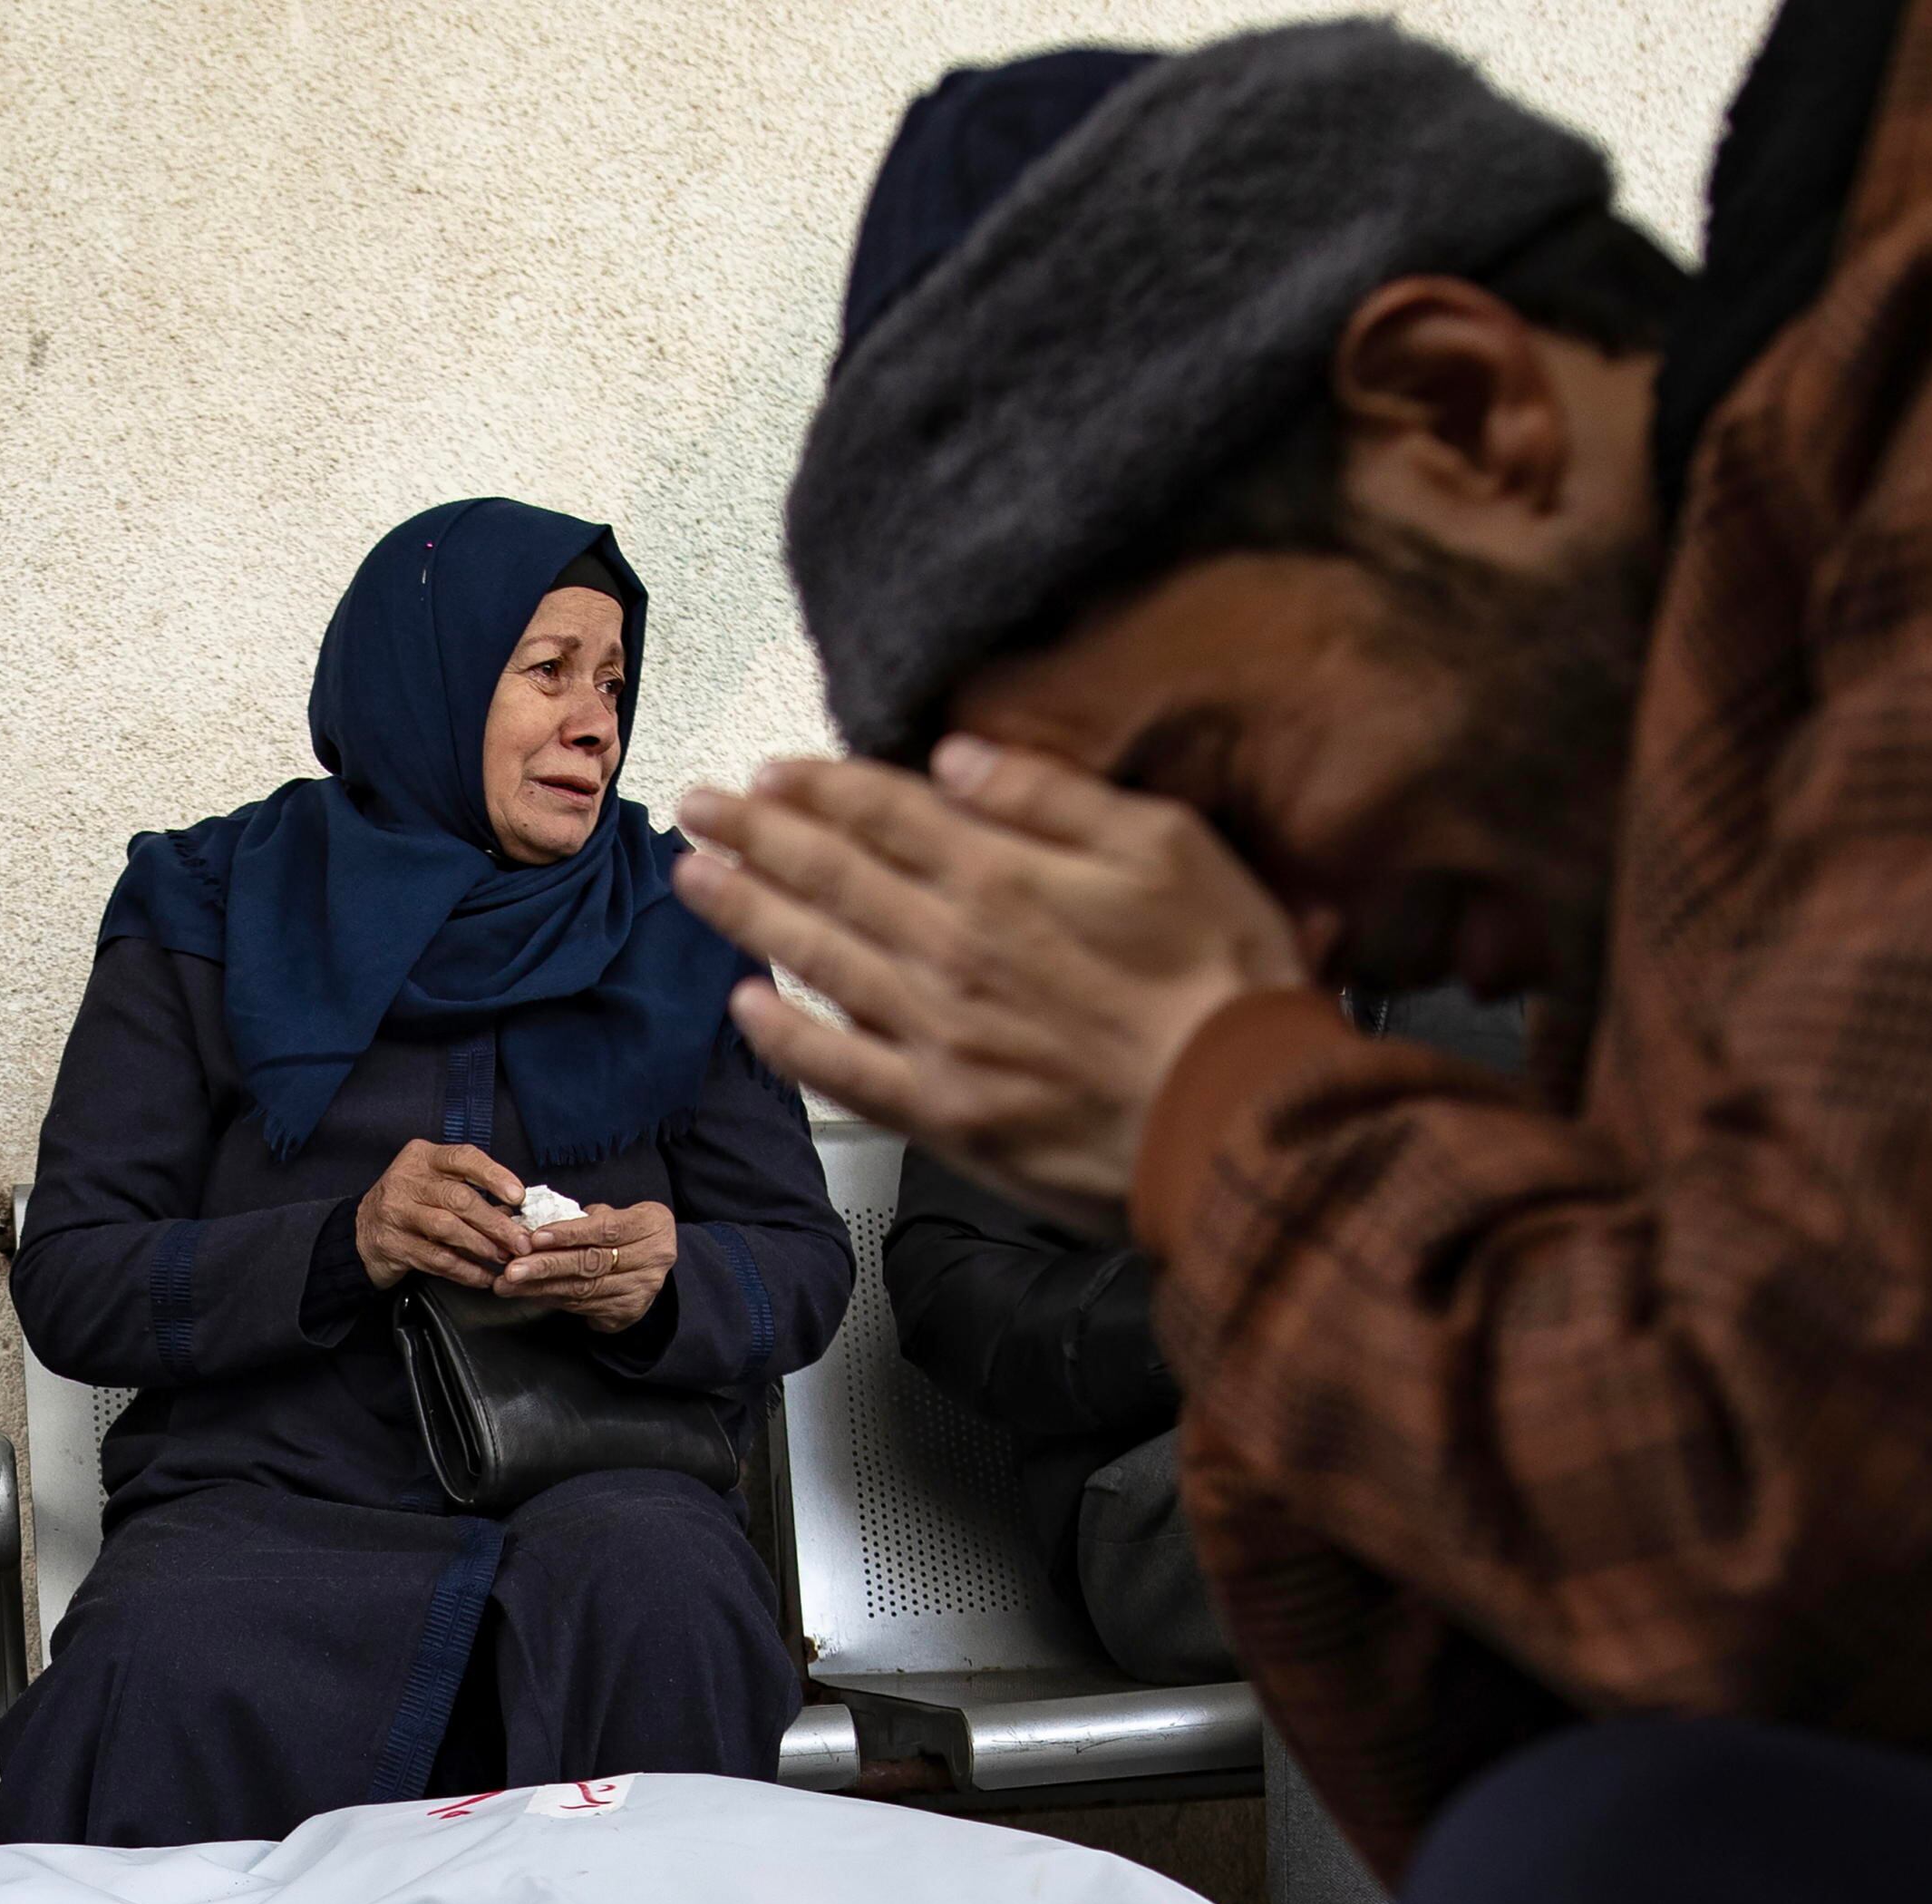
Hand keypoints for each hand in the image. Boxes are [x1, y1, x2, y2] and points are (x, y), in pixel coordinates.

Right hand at [355, 1138, 532, 1290]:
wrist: (361, 1232)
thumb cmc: (408, 1204)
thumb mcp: (433, 1185)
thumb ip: (470, 1193)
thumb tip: (514, 1213)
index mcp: (423, 1157)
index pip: (463, 1158)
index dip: (494, 1176)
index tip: (518, 1196)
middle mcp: (407, 1180)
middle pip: (459, 1198)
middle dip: (495, 1223)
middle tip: (521, 1241)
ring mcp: (396, 1212)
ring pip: (448, 1228)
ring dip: (481, 1246)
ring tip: (503, 1258)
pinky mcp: (392, 1243)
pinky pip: (436, 1258)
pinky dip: (464, 1270)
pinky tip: (482, 1276)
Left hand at [498, 1198, 674, 1331]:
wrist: (655, 1258)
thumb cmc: (626, 1228)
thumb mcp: (615, 1211)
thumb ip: (584, 1217)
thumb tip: (534, 1224)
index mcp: (651, 1225)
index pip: (605, 1230)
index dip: (568, 1234)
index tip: (535, 1238)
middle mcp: (652, 1260)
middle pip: (592, 1264)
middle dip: (547, 1266)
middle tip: (512, 1269)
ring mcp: (641, 1290)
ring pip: (583, 1290)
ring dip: (541, 1288)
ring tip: (509, 1284)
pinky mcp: (628, 1312)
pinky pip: (583, 1307)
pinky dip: (552, 1299)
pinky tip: (529, 1294)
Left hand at [673, 739, 1308, 1235]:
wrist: (1237, 1118)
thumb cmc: (1224, 979)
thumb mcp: (1169, 844)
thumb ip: (1054, 797)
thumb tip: (958, 757)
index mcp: (1003, 878)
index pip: (885, 816)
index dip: (818, 789)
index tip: (767, 772)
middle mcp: (951, 950)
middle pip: (831, 877)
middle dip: (755, 837)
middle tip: (697, 809)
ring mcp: (937, 1035)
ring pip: (817, 960)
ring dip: (747, 914)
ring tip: (695, 879)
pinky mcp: (940, 1111)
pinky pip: (839, 1067)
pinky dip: (785, 1037)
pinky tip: (746, 1008)